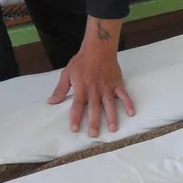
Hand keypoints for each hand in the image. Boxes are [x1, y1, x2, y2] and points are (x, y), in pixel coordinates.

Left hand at [48, 16, 134, 136]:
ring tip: (113, 129)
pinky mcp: (117, 83)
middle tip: (94, 134)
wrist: (98, 48)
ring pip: (109, 104)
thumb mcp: (67, 73)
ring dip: (111, 117)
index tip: (75, 129)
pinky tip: (131, 113)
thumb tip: (51, 102)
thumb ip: (60, 89)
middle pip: (94, 108)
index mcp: (82, 87)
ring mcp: (107, 87)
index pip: (78, 105)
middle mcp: (95, 89)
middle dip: (94, 122)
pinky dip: (128, 103)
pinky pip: (123, 95)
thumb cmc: (81, 61)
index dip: (76, 117)